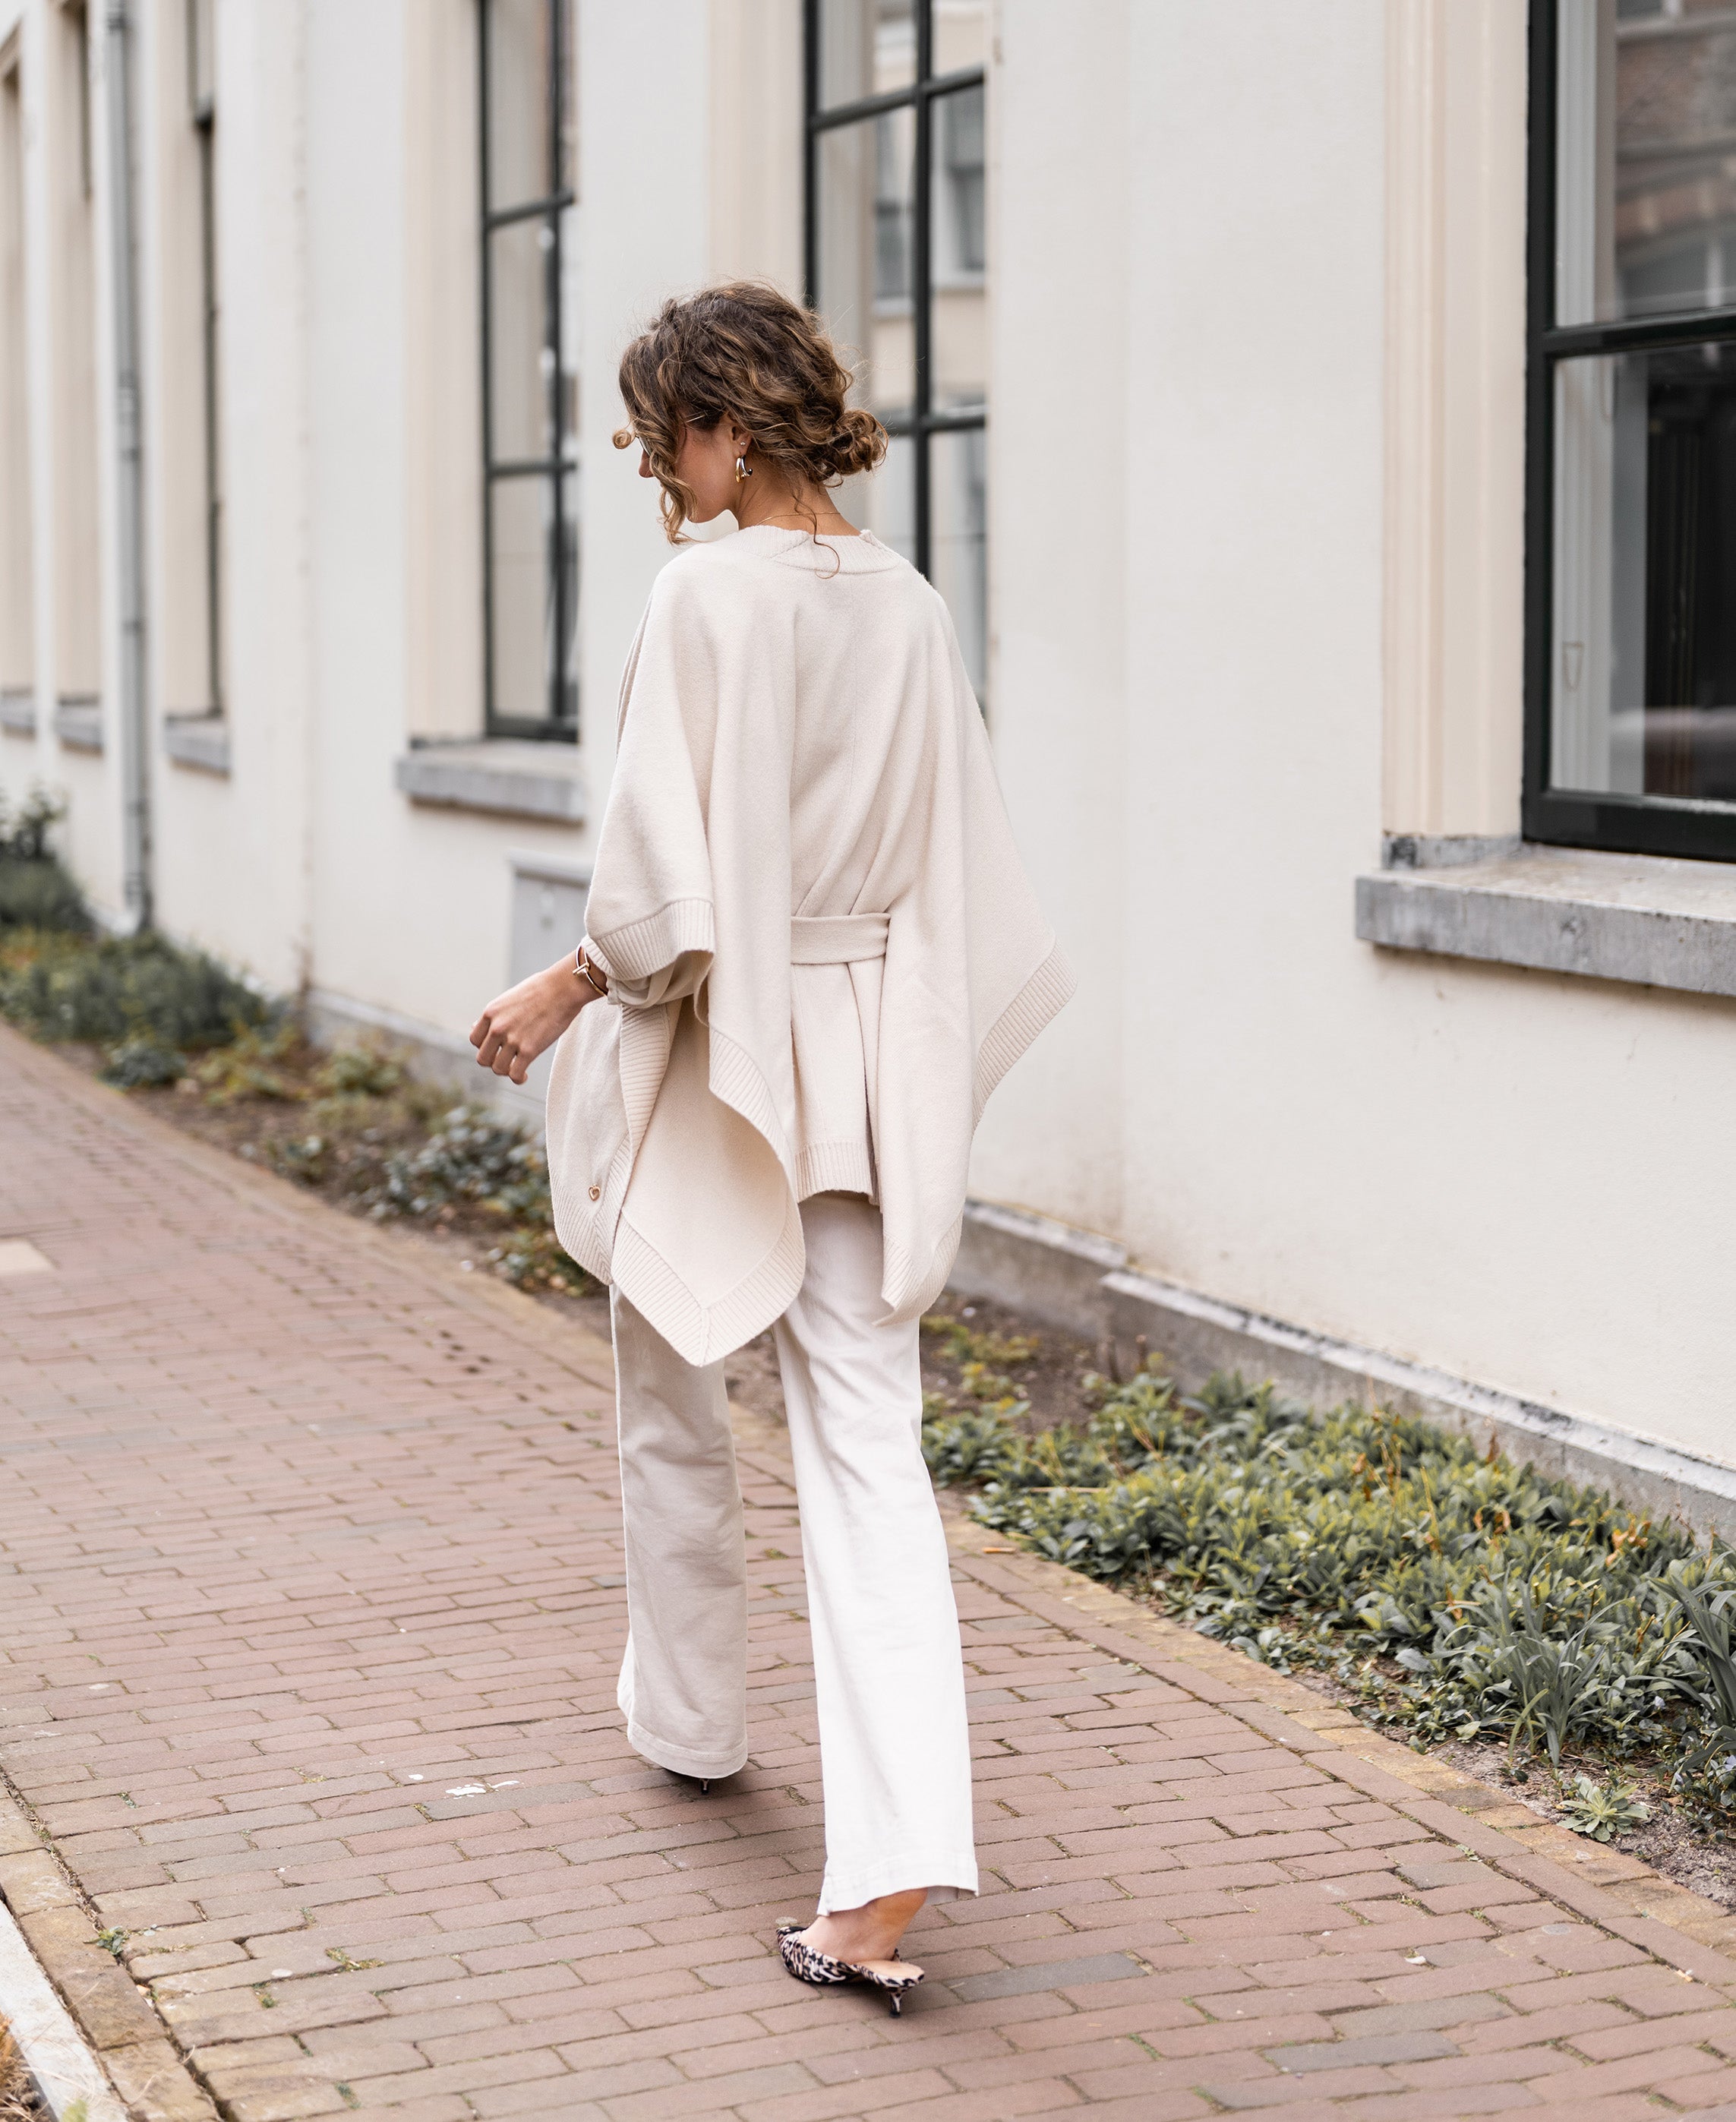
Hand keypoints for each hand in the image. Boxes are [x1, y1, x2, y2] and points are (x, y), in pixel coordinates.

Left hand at [469, 952, 597, 1083]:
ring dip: (506, 1071)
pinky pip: (515, 1074)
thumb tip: (478, 1026)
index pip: (475, 1039)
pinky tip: (524, 1075)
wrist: (562, 988)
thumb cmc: (541, 990)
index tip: (498, 1047)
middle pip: (483, 1058)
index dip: (485, 1046)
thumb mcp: (509, 998)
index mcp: (491, 1012)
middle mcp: (497, 1027)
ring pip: (497, 1068)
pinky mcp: (529, 1050)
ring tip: (517, 1067)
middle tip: (507, 1060)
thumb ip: (495, 1015)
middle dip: (493, 1061)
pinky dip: (518, 1078)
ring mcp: (512, 1039)